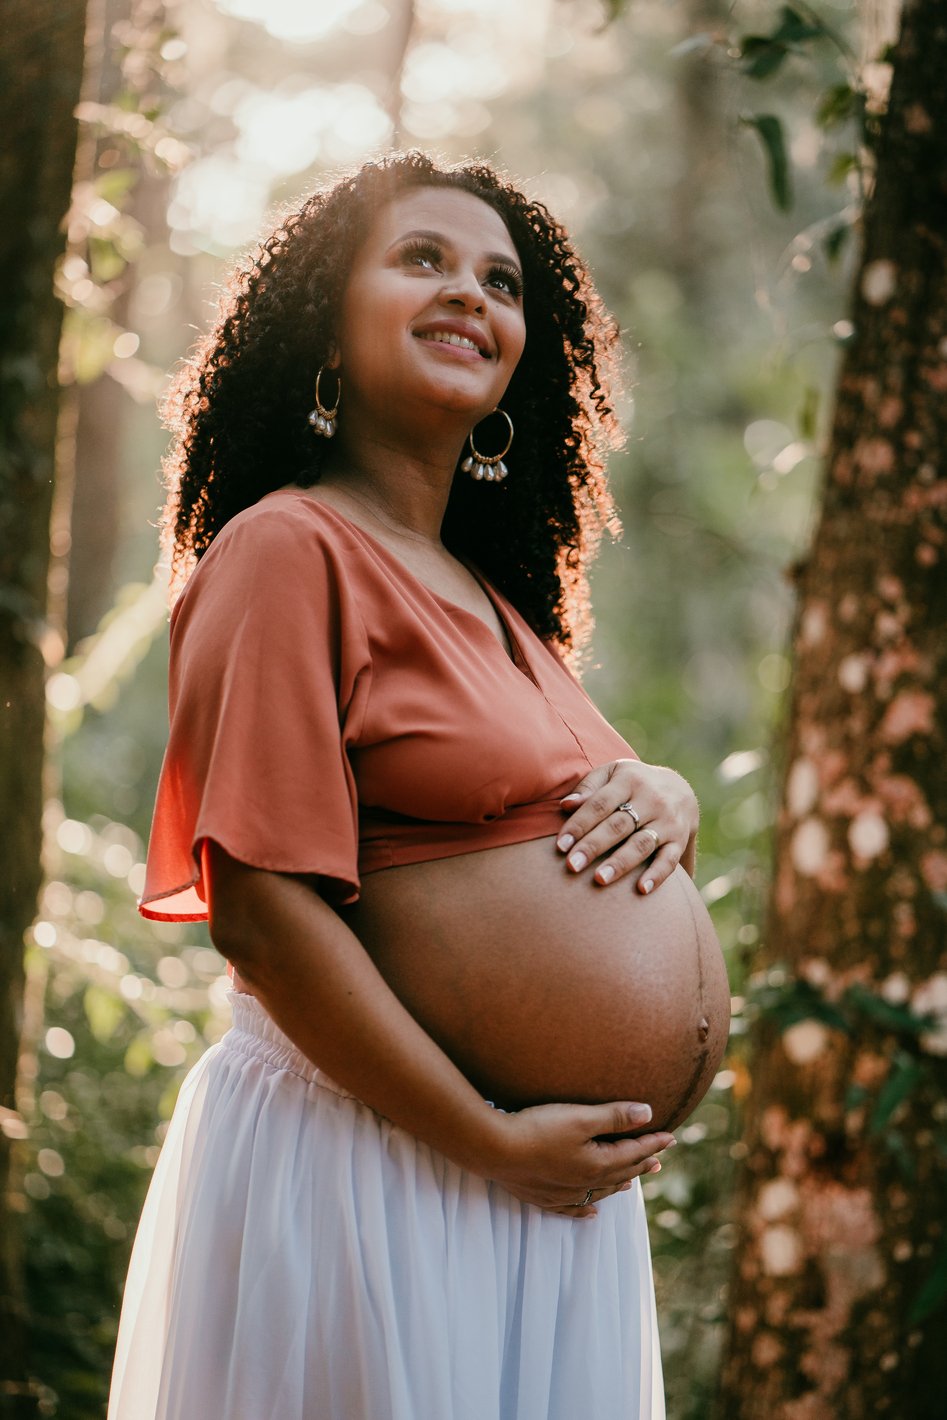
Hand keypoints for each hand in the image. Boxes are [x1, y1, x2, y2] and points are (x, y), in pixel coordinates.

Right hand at [483, 1100, 675, 1216]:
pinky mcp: (544, 1198)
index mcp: (599, 1164)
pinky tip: (591, 1212)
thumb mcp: (580, 1117)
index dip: (653, 1142)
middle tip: (659, 1158)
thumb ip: (615, 1117)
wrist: (495, 1150)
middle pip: (621, 1173)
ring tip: (632, 1182)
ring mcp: (565, 1194)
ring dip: (619, 1184)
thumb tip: (648, 1113)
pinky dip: (586, 1209)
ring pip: (601, 1191)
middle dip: (642, 1163)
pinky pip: (574, 1208)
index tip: (671, 1137)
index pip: (634, 1152)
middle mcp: (586, 1184)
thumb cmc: (538, 1129)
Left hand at [557, 758, 698, 893]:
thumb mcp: (612, 774)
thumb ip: (588, 788)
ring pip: (642, 843)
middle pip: (619, 825)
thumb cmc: (632, 784)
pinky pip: (669, 860)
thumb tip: (565, 806)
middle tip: (572, 866)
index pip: (600, 803)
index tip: (560, 845)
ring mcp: (667, 821)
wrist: (680, 790)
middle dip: (594, 846)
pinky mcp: (679, 840)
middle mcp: (651, 799)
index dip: (579, 824)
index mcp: (629, 780)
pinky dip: (657, 875)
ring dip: (621, 863)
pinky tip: (641, 890)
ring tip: (600, 880)